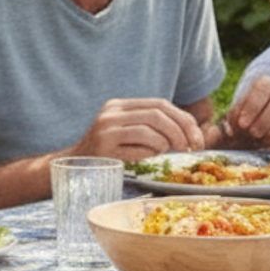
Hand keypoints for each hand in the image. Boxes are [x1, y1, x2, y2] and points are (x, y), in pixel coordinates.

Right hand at [71, 97, 206, 160]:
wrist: (73, 166)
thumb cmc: (105, 155)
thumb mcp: (127, 135)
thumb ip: (149, 129)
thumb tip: (186, 133)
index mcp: (121, 105)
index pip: (160, 104)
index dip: (183, 119)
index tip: (196, 138)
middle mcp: (114, 111)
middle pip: (157, 114)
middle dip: (181, 130)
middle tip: (191, 147)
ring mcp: (107, 127)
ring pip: (149, 128)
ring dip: (166, 142)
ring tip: (168, 152)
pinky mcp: (104, 144)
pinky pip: (137, 145)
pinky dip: (150, 152)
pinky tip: (151, 156)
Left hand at [222, 74, 269, 147]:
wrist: (265, 132)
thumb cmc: (246, 125)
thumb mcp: (234, 121)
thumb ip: (227, 123)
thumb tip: (220, 132)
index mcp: (264, 85)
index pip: (263, 86)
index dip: (253, 104)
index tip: (243, 124)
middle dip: (265, 119)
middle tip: (253, 134)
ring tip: (264, 141)